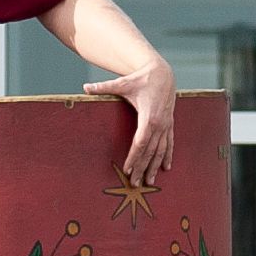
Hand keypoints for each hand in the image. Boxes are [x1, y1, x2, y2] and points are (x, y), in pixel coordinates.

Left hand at [100, 61, 177, 182]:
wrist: (163, 72)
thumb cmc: (141, 79)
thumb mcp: (122, 83)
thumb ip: (104, 87)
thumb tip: (85, 87)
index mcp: (148, 117)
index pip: (140, 143)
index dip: (134, 157)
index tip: (127, 169)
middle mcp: (159, 124)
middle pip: (150, 151)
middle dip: (142, 168)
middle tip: (135, 183)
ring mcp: (166, 125)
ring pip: (161, 150)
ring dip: (155, 166)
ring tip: (149, 181)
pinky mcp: (170, 123)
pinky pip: (169, 143)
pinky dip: (168, 155)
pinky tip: (166, 168)